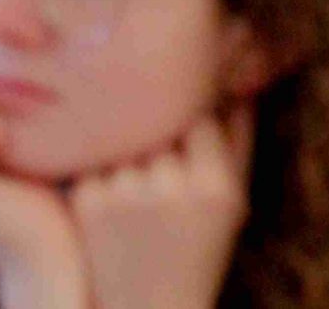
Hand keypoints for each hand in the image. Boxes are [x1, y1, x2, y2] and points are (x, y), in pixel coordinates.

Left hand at [69, 105, 252, 308]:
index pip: (198, 115)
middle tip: (159, 165)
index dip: (189, 123)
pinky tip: (114, 205)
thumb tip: (240, 78)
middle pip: (159, 123)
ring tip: (139, 191)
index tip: (186, 141)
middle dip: (158, 137)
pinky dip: (102, 172)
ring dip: (129, 151)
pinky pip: (95, 158)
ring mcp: (126, 194)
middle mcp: (172, 187)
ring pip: (125, 137)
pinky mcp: (87, 202)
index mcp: (217, 187)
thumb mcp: (234, 202)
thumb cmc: (199, 250)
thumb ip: (240, 136)